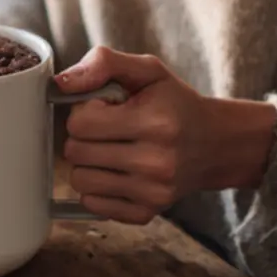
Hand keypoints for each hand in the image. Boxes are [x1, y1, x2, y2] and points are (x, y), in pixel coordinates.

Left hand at [56, 46, 276, 224]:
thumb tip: (61, 83)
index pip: (80, 123)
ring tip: (110, 149)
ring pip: (80, 181)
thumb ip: (104, 63)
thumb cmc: (175, 103)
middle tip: (107, 128)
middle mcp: (155, 162)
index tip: (105, 107)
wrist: (215, 144)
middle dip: (83, 136)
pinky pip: (93, 204)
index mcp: (154, 122)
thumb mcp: (148, 71)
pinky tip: (117, 171)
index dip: (85, 111)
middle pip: (76, 152)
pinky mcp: (146, 213)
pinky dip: (97, 187)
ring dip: (87, 163)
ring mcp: (152, 192)